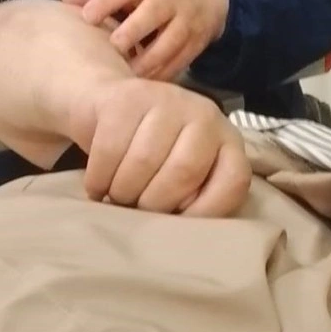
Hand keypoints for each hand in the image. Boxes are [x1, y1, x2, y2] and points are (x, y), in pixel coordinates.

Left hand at [62, 0, 229, 80]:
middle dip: (132, 32)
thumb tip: (66, 0)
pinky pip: (180, 62)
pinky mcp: (199, 42)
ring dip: (147, 62)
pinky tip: (145, 87)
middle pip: (152, 14)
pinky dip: (162, 75)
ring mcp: (188, 21)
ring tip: (127, 77)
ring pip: (169, 43)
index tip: (88, 18)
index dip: (106, 1)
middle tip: (114, 49)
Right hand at [71, 79, 250, 216]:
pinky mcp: (126, 97)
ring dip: (123, 192)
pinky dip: (99, 177)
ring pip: (144, 161)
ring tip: (117, 198)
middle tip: (137, 210)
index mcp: (227, 142)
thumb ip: (193, 198)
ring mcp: (167, 100)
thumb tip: (182, 234)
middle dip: (154, 203)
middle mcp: (205, 115)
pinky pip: (111, 149)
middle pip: (184, 171)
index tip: (177, 225)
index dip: (207, 211)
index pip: (233, 181)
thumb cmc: (150, 156)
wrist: (107, 106)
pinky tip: (97, 186)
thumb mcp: (182, 178)